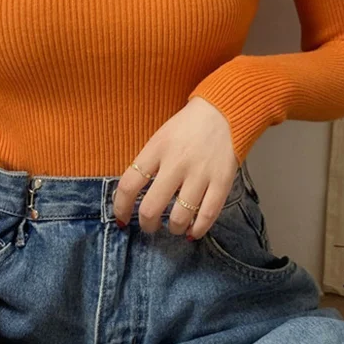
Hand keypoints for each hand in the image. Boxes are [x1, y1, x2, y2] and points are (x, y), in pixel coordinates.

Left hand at [112, 97, 237, 239]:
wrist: (223, 112)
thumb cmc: (187, 127)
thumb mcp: (159, 138)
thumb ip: (147, 165)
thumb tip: (133, 198)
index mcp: (156, 149)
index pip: (128, 185)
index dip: (121, 208)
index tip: (122, 218)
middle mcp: (176, 163)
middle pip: (151, 207)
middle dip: (147, 225)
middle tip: (149, 226)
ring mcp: (200, 174)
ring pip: (180, 217)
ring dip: (172, 229)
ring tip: (173, 227)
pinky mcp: (222, 182)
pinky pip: (207, 215)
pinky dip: (197, 230)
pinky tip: (192, 231)